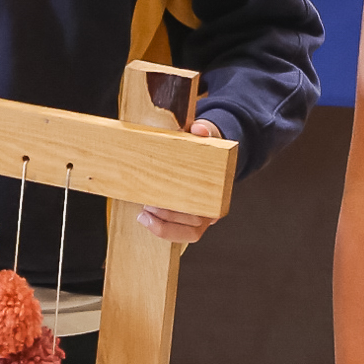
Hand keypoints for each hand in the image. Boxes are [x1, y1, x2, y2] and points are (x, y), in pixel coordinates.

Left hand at [137, 119, 220, 244]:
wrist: (207, 153)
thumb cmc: (206, 147)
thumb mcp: (207, 135)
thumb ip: (203, 130)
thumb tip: (198, 130)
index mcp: (220, 190)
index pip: (211, 209)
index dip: (189, 210)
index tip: (168, 202)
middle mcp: (213, 208)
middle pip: (196, 225)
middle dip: (170, 218)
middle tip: (148, 205)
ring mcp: (202, 218)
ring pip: (188, 234)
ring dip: (163, 227)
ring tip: (143, 214)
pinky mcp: (188, 220)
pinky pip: (178, 233)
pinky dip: (161, 229)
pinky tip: (145, 218)